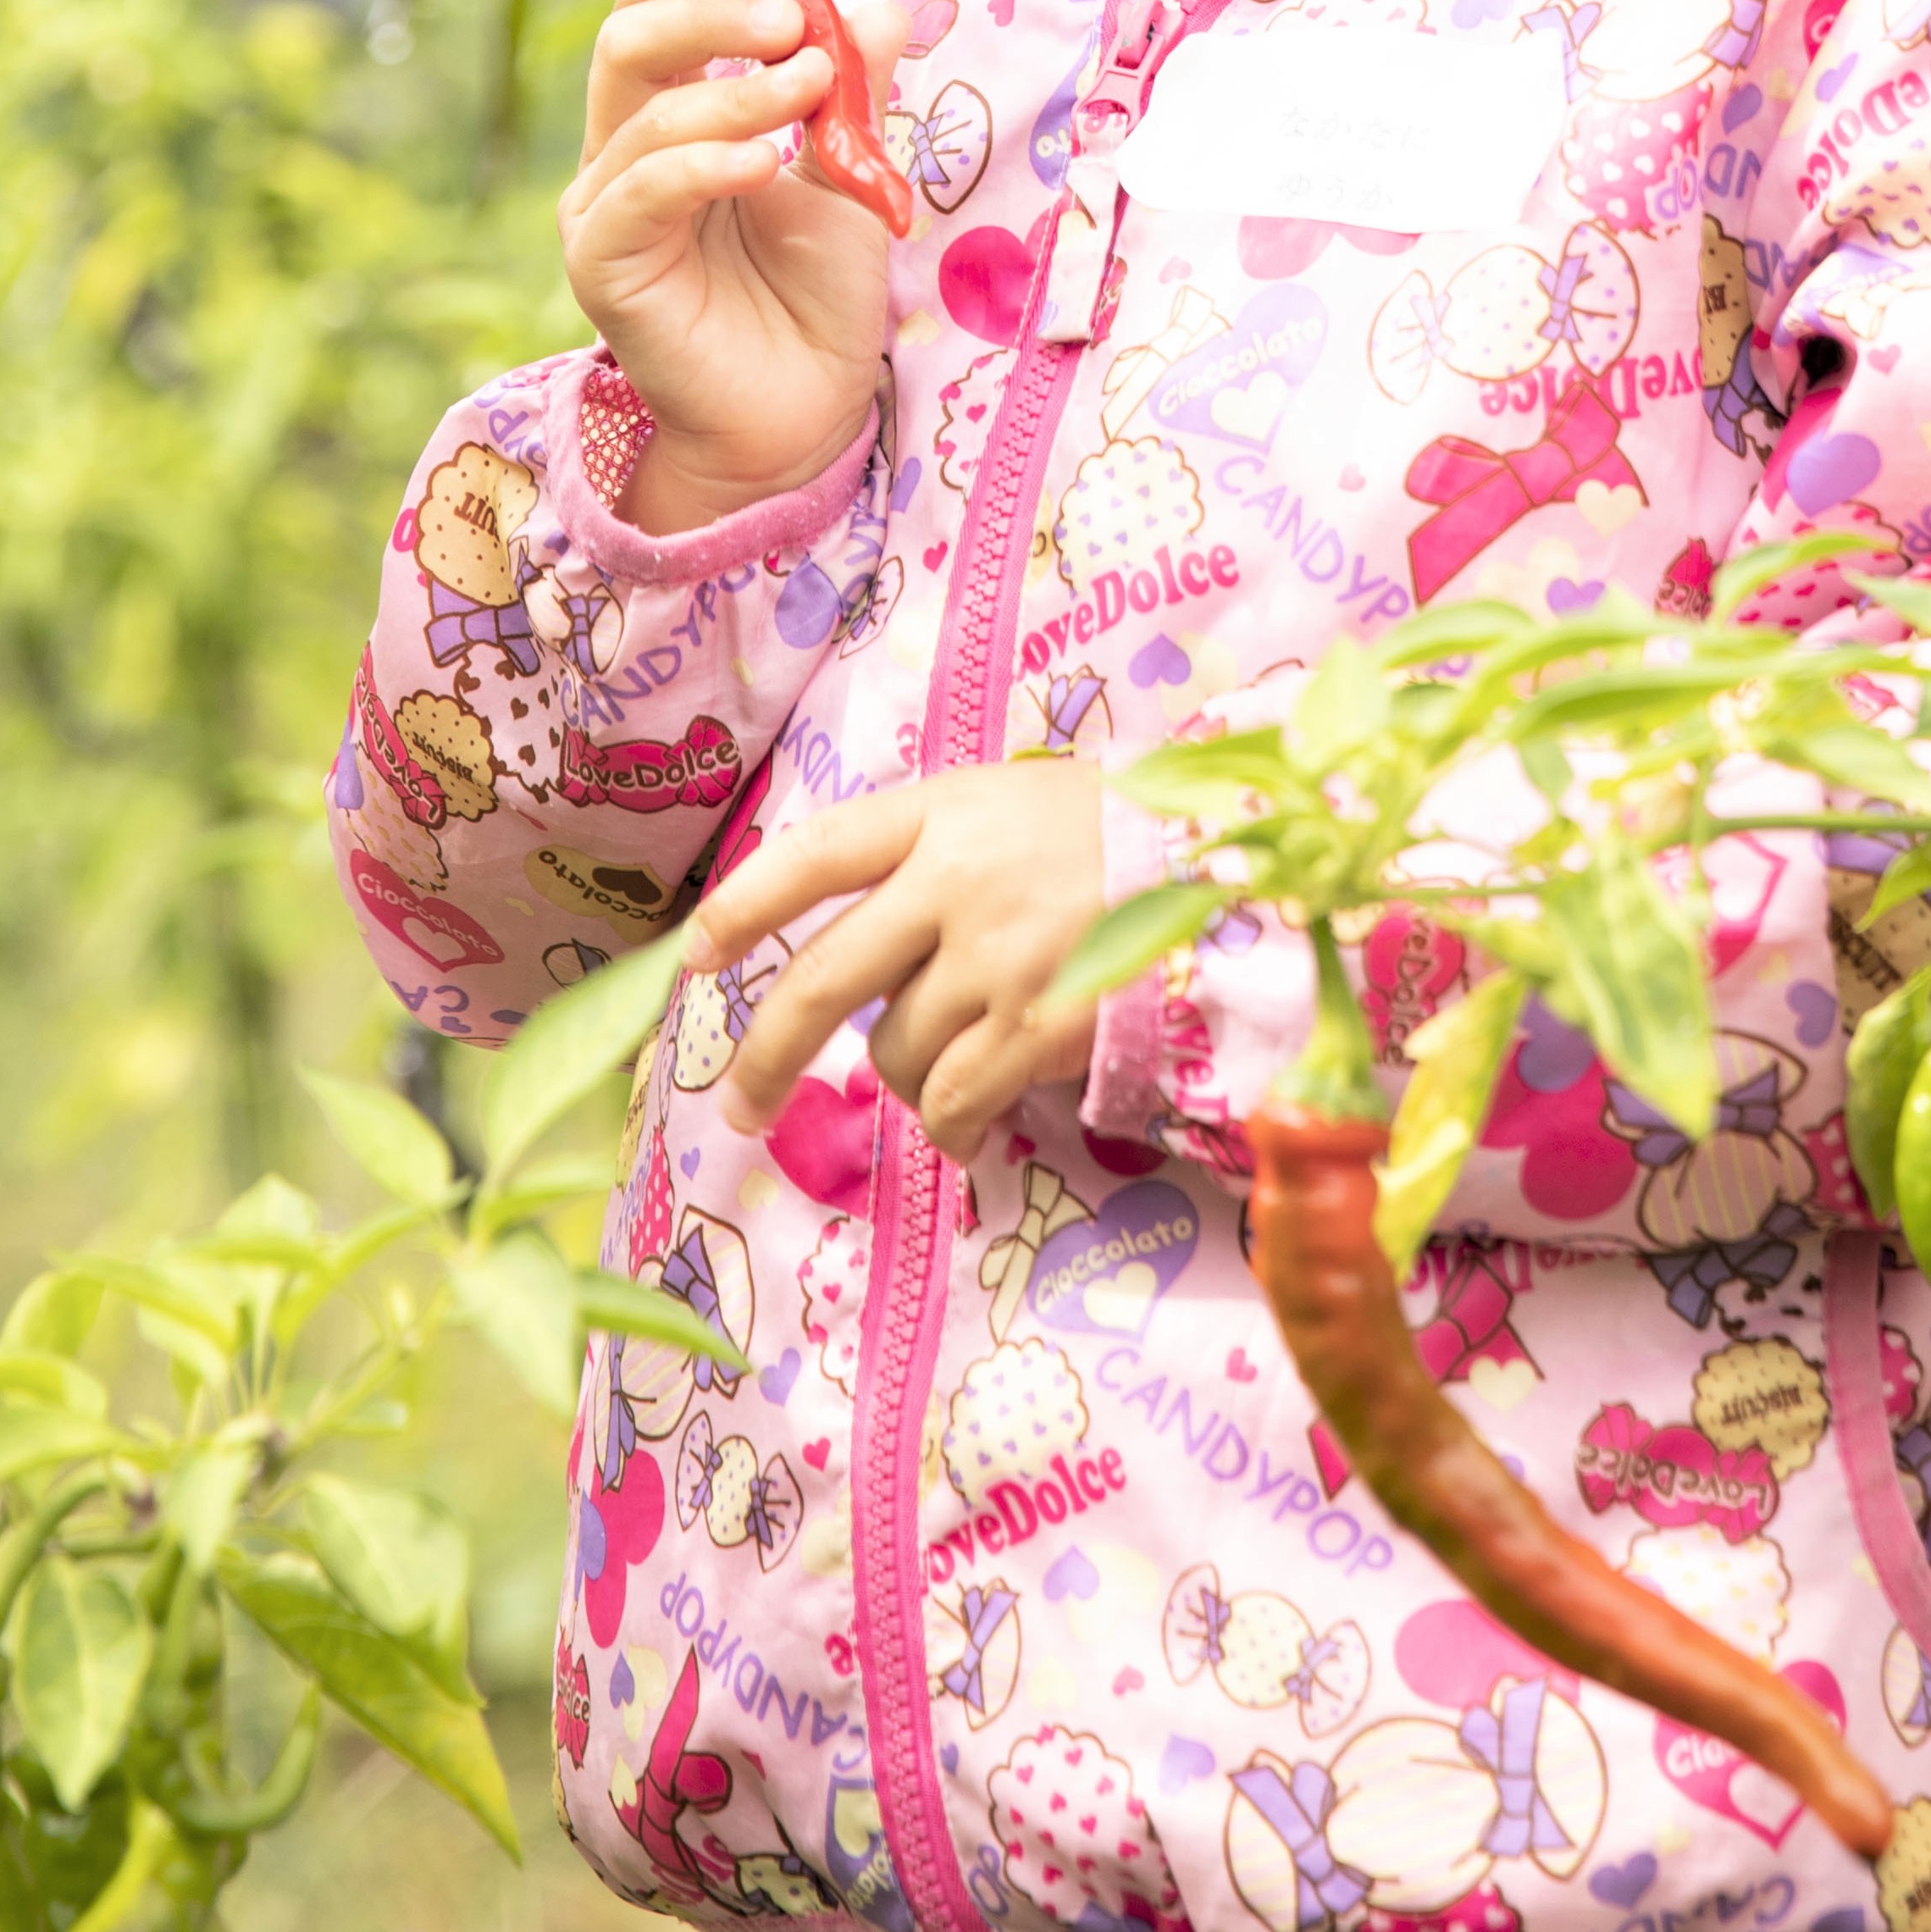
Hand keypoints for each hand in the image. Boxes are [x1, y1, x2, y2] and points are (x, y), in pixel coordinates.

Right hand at [560, 0, 902, 535]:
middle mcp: (621, 157)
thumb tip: (890, 3)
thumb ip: (852, 93)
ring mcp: (605, 211)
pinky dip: (704, 163)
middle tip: (791, 20)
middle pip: (630, 46)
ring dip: (736, 92)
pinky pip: (642, 194)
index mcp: (668, 120)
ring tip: (809, 92)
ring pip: (647, 116)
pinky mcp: (604, 268)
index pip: (653, 20)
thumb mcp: (848, 175)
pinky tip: (763, 162)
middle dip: (710, 14)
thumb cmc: (816, 294)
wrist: (806, 409)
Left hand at [682, 763, 1111, 1163]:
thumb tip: (856, 948)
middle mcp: (957, 882)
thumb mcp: (1016, 803)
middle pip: (822, 979)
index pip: (813, 853)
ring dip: (908, 1078)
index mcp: (943, 813)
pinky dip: (953, 1128)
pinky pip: (954, 1102)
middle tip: (741, 1110)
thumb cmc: (1120, 834)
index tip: (693, 956)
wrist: (1237, 863)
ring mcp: (998, 957)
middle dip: (766, 1056)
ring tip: (960, 1064)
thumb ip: (934, 854)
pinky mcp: (1041, 1025)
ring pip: (894, 1052)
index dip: (743, 905)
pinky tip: (976, 1128)